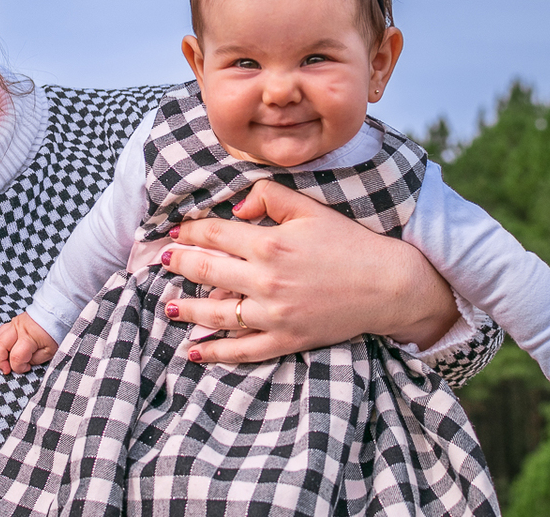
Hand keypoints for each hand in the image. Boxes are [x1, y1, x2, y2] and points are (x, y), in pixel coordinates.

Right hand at [0, 312, 57, 374]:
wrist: (57, 313)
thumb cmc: (56, 332)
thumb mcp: (50, 350)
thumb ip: (35, 359)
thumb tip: (23, 364)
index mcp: (29, 337)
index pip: (16, 357)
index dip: (19, 367)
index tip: (27, 368)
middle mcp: (18, 329)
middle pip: (0, 346)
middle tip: (4, 371)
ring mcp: (13, 324)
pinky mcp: (12, 322)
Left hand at [161, 180, 458, 364]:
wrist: (387, 284)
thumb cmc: (349, 242)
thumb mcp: (310, 208)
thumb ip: (269, 197)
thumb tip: (235, 208)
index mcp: (269, 244)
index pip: (215, 235)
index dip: (189, 232)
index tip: (173, 231)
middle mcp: (266, 280)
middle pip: (207, 271)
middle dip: (179, 264)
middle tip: (161, 261)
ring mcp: (273, 314)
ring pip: (216, 313)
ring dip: (187, 308)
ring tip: (168, 304)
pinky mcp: (285, 340)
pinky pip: (242, 350)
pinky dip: (215, 352)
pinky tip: (194, 351)